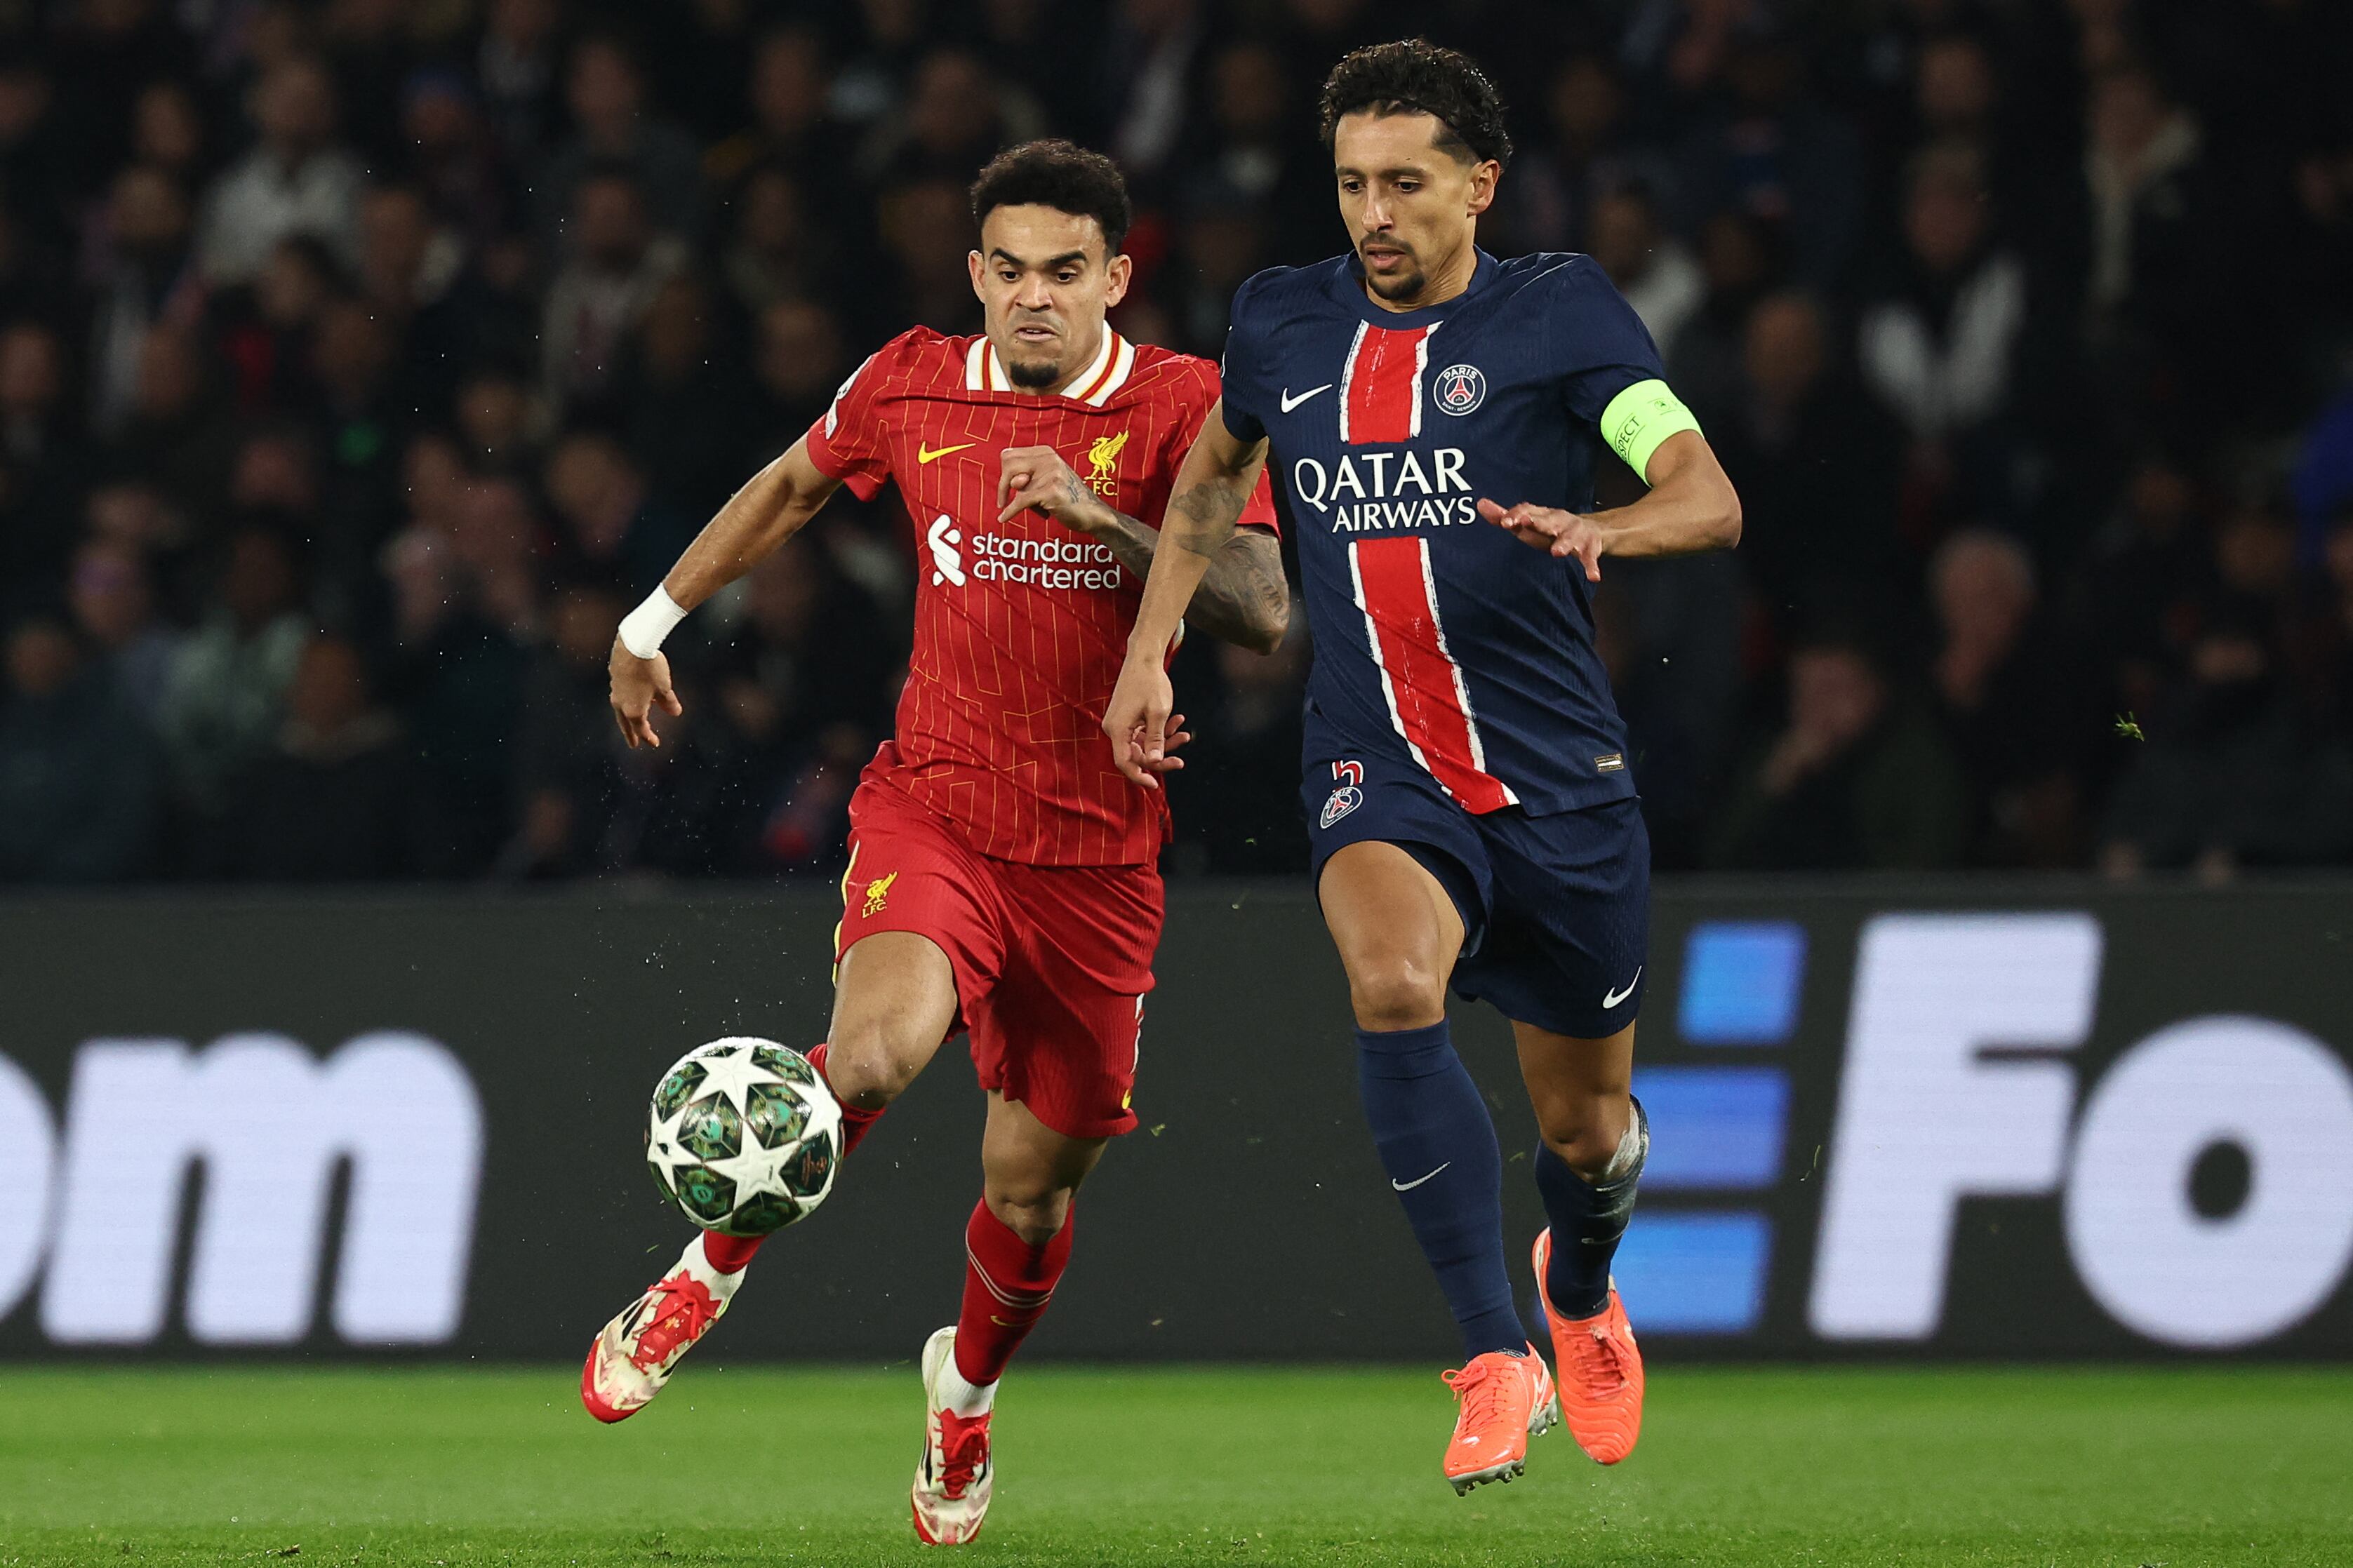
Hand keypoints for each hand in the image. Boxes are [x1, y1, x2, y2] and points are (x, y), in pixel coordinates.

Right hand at [610, 639, 682, 748]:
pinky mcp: (613, 677)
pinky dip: (626, 701)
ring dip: (627, 718)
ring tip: (631, 722)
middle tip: (634, 744)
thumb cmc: (650, 668)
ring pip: (620, 709)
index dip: (649, 738)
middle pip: (625, 724)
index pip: (642, 730)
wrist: (633, 644)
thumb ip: (669, 703)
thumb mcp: (665, 687)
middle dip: (631, 734)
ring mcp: (615, 690)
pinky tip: (629, 697)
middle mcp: (621, 703)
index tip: (655, 743)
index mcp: (634, 710)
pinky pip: (619, 694)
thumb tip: (675, 713)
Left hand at [998, 445, 1097, 527]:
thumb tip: (1010, 481)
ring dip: (1016, 502)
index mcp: (1046, 453)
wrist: (1093, 513)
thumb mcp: (1046, 481)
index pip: (1009, 454)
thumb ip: (1027, 477)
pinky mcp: (1052, 491)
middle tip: (1003, 500)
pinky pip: (1021, 501)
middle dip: (1002, 485)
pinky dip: (1010, 512)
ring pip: (1016, 485)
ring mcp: (1051, 474)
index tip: (1006, 487)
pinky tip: (1003, 518)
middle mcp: (1049, 459)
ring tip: (1034, 508)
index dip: (1003, 472)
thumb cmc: (1067, 499)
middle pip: (1008, 465)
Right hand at [1102, 655, 1176, 789]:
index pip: (1124, 763)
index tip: (1155, 785)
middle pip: (1137, 755)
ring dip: (1165, 741)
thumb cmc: (1150, 682)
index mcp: (1117, 729)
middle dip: (1160, 756)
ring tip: (1185, 733)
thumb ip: (1156, 739)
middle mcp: (1115, 729)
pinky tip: (1178, 720)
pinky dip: (1160, 730)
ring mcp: (1121, 723)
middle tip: (1181, 761)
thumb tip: (1155, 762)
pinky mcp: (1128, 718)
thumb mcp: (1158, 712)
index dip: (1139, 776)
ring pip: (1144, 744)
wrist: (1144, 657)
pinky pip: (1144, 732)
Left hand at [1477, 498, 1604, 581]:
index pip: (1527, 511)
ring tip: (1557, 553)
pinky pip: (1589, 558)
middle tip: (1527, 522)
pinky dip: (1591, 567)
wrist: (1591, 530)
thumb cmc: (1549, 529)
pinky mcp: (1589, 548)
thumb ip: (1505, 516)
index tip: (1504, 522)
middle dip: (1538, 522)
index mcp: (1542, 514)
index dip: (1516, 515)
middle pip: (1547, 521)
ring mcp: (1575, 534)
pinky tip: (1593, 577)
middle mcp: (1559, 521)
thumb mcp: (1528, 523)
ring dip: (1563, 544)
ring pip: (1569, 538)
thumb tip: (1480, 503)